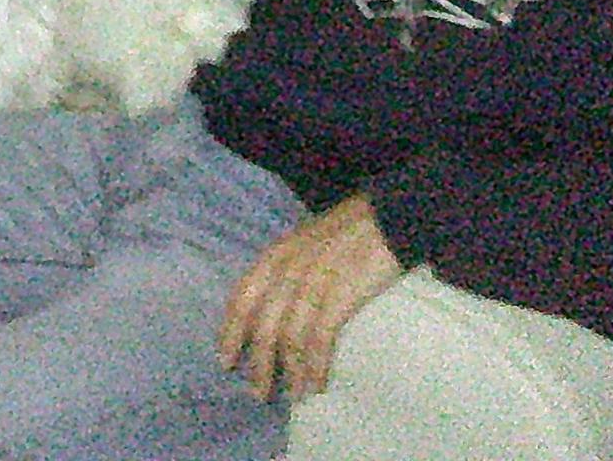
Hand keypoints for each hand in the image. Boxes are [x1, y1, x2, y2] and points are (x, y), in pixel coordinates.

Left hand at [217, 194, 402, 402]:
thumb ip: (285, 269)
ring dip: (289, 372)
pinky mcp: (339, 296)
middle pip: (263, 324)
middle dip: (258, 362)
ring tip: (292, 396)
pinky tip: (315, 384)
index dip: (230, 331)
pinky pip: (319, 339)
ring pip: (289, 337)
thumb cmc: (347, 231)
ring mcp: (312, 283)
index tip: (224, 360)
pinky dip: (314, 366)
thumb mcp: (303, 243)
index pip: (241, 297)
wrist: (388, 218)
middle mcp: (287, 269)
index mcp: (275, 255)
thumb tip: (272, 307)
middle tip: (257, 393)